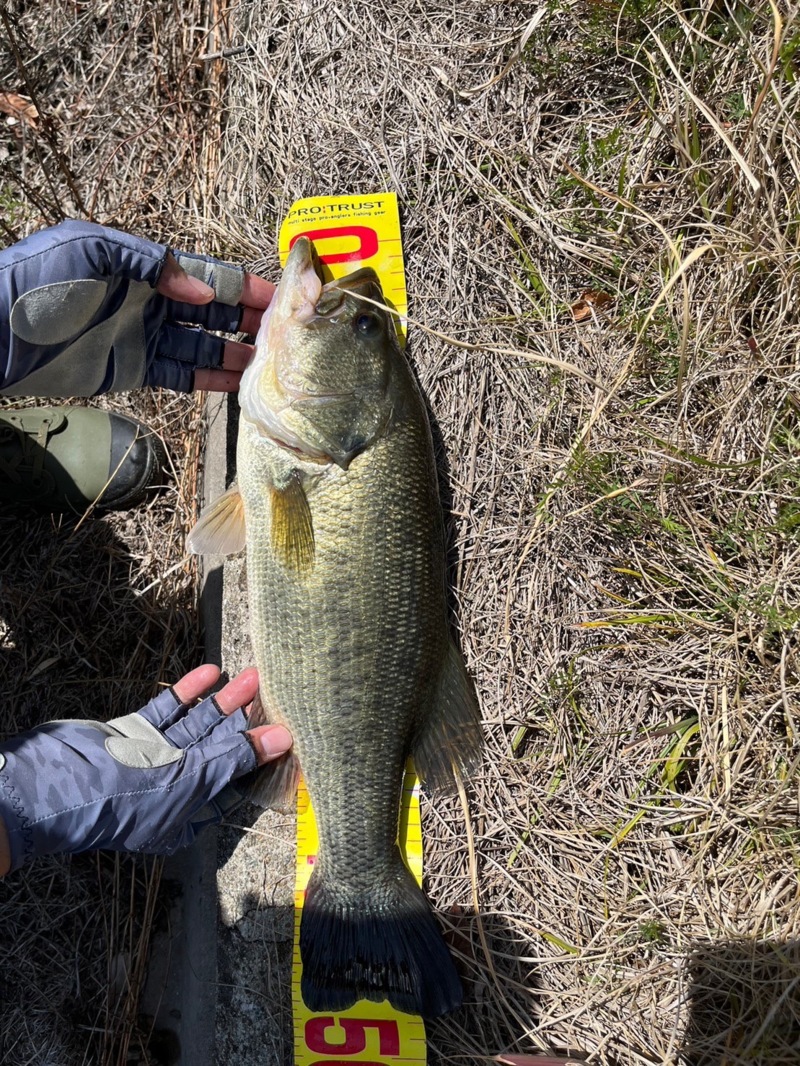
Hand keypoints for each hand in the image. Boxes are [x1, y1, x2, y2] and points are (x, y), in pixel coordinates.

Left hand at [0, 220, 274, 396]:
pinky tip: (238, 381)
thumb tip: (202, 290)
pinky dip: (211, 379)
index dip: (244, 285)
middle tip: (286, 333)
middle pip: (212, 311)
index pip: (207, 276)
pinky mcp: (134, 370)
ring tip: (270, 363)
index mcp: (144, 268)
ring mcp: (145, 337)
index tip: (279, 296)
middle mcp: (151, 301)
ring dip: (237, 353)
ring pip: (203, 347)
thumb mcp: (92, 248)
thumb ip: (152, 262)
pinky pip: (182, 375)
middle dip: (249, 320)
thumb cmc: (40, 282)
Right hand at [0, 665, 290, 872]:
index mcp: (187, 816)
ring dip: (220, 702)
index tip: (284, 729)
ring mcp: (149, 760)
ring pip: (193, 727)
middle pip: (216, 750)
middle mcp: (170, 789)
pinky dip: (187, 693)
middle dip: (242, 721)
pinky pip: (166, 712)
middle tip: (269, 689)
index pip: (232, 782)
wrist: (55, 783)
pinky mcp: (130, 735)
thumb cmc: (127, 796)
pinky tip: (210, 673)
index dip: (257, 756)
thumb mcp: (190, 779)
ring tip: (249, 675)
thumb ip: (234, 757)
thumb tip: (280, 740)